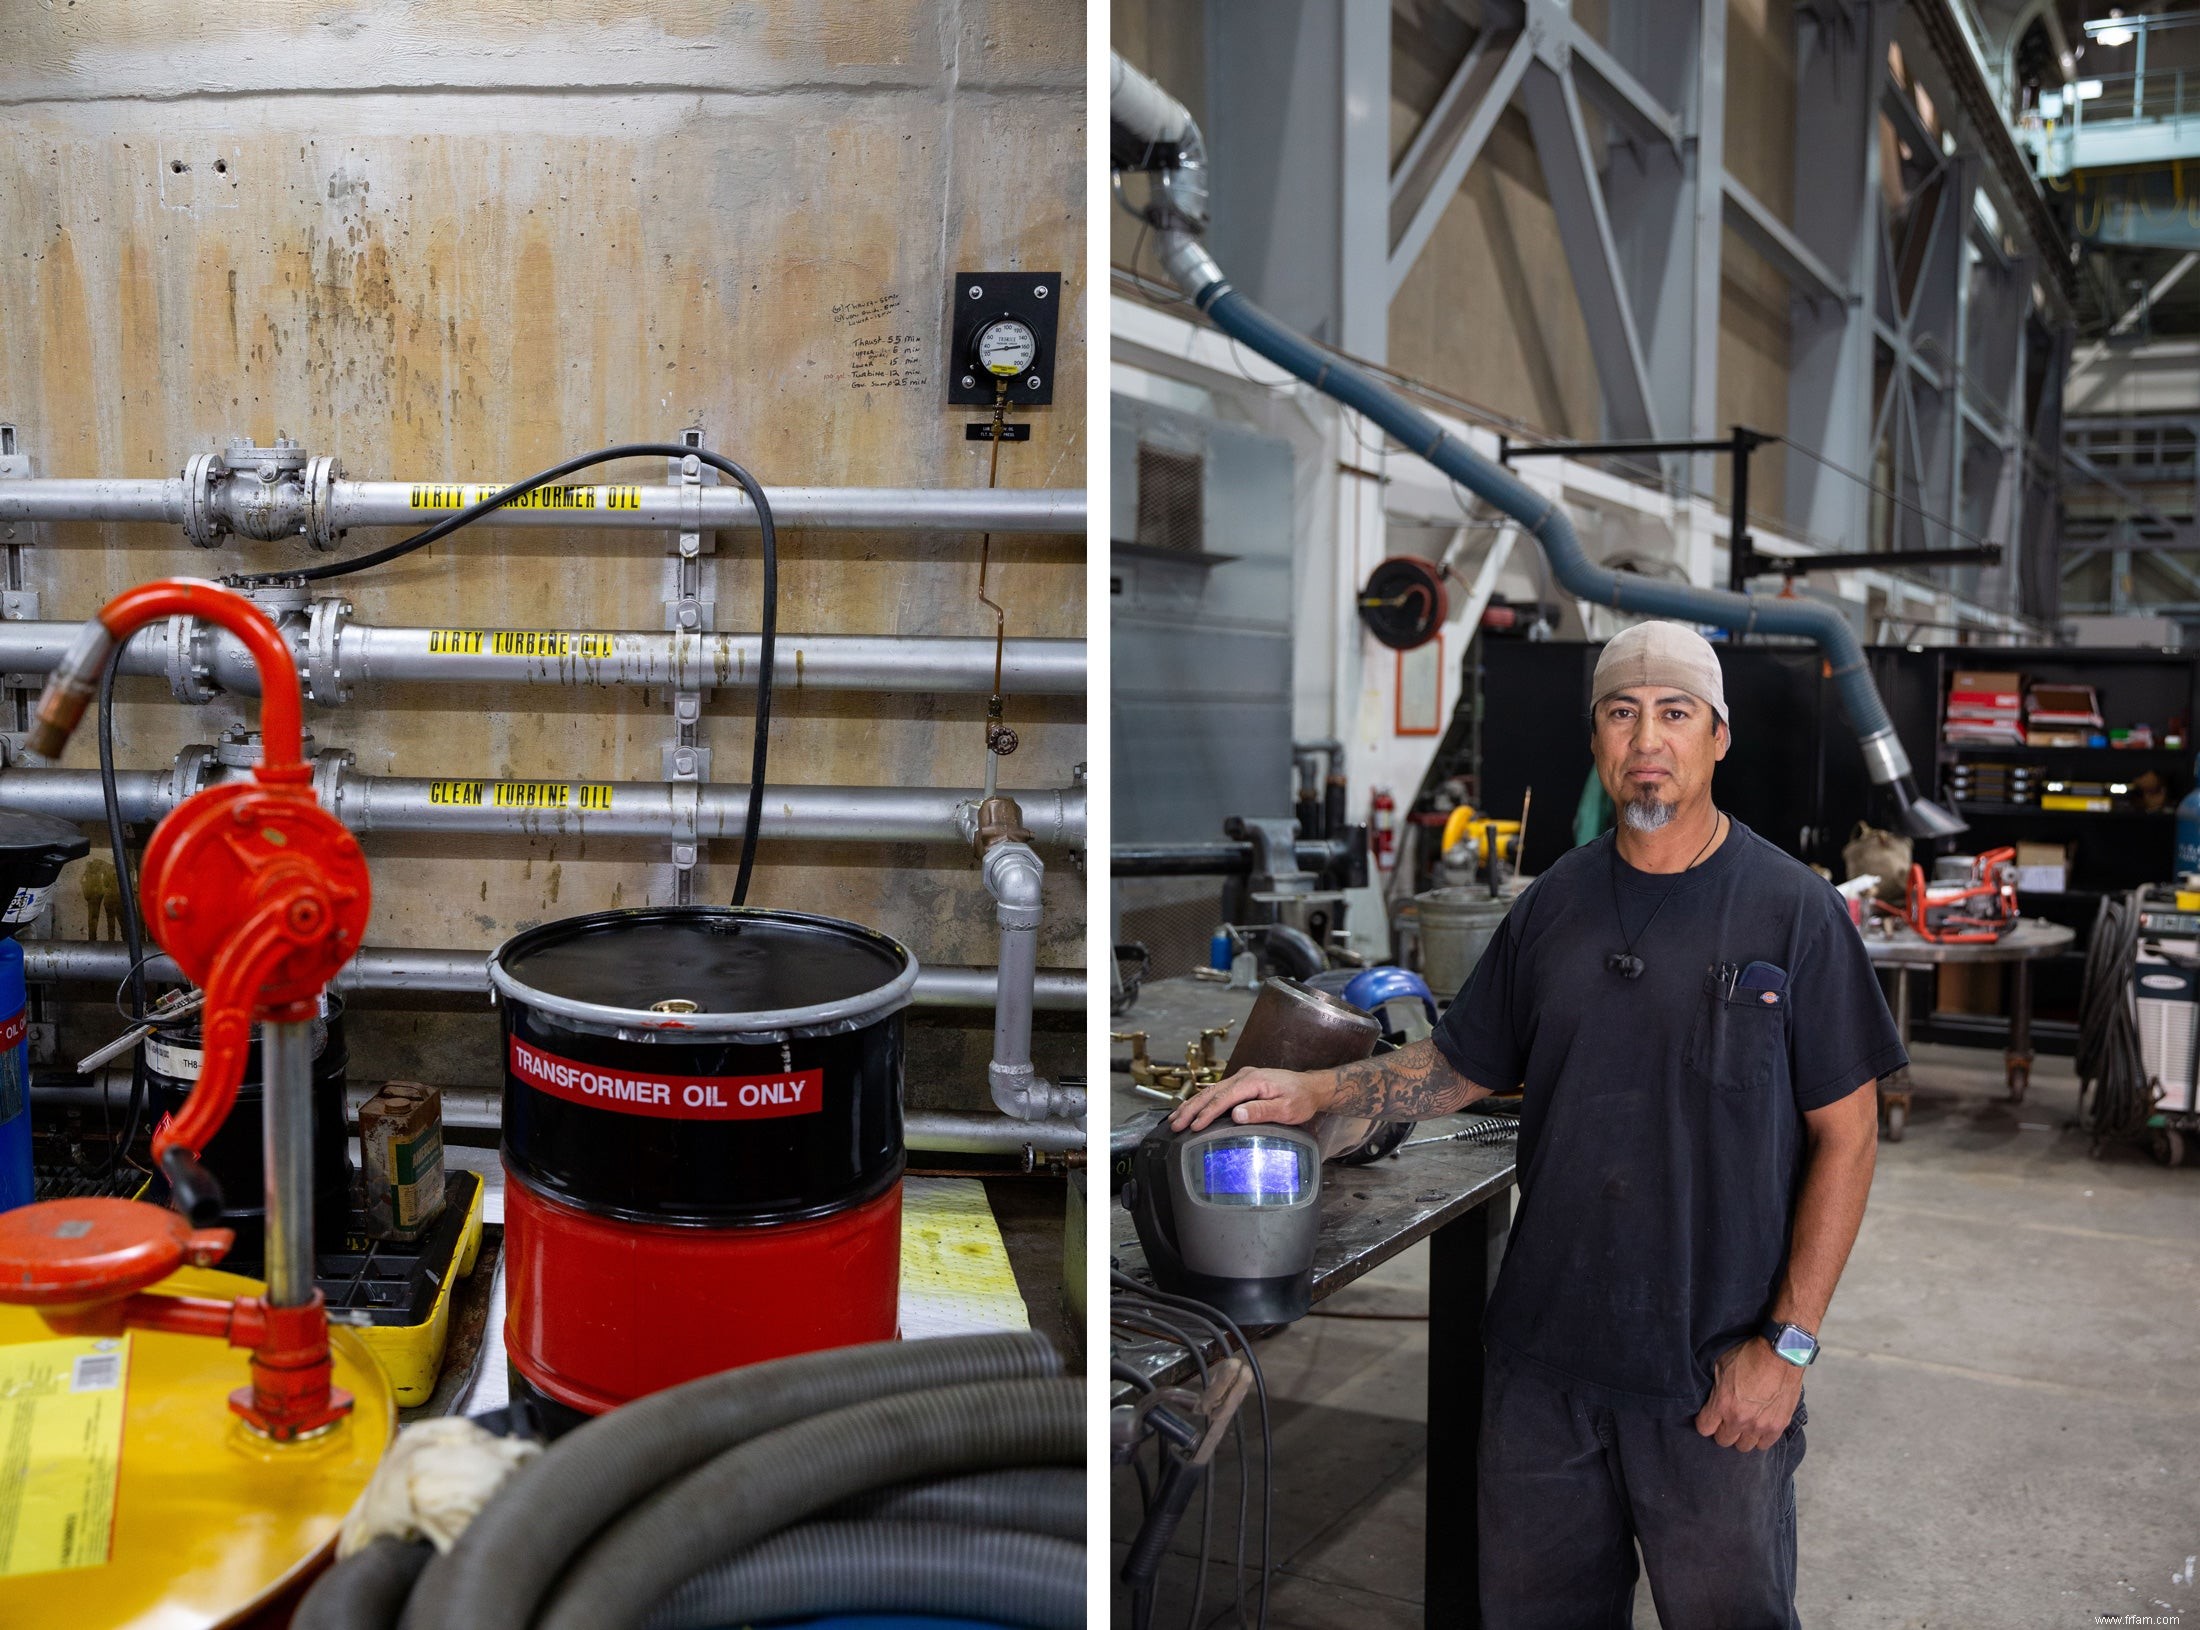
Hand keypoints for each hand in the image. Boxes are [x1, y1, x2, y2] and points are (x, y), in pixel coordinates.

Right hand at [1168, 1067, 1329, 1132]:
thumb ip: (1261, 1111)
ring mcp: (1241, 1078)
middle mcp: (1243, 1076)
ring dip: (1192, 1105)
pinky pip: (1217, 1091)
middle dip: (1191, 1109)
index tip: (1194, 1126)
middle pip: (1211, 1093)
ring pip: (1210, 1091)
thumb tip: (1236, 1114)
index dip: (1207, 1114)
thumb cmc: (1300, 1099)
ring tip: (1175, 1118)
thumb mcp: (1285, 1109)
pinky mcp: (1242, 1083)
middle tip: (1175, 1124)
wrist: (1311, 1088)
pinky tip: (1192, 1108)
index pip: (1223, 1099)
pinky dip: (1202, 1101)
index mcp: (1252, 1081)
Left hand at [1693, 1337, 1801, 1451]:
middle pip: (1723, 1440)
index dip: (1705, 1422)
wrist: (1780, 1354)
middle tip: (1727, 1419)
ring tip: (1744, 1424)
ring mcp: (1760, 1425)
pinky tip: (1759, 1427)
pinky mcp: (1777, 1426)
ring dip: (1741, 1436)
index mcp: (1722, 1404)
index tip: (1709, 1416)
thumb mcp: (1720, 1365)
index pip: (1704, 1429)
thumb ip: (1714, 1388)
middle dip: (1722, 1430)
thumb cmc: (1749, 1356)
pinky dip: (1760, 1438)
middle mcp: (1740, 1419)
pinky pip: (1764, 1445)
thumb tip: (1710, 1398)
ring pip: (1743, 1446)